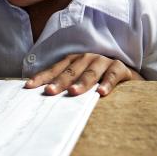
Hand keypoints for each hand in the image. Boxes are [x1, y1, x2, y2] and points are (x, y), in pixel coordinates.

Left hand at [24, 53, 143, 96]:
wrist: (128, 76)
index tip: (29, 87)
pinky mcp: (119, 67)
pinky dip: (107, 83)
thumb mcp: (80, 80)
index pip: (54, 69)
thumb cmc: (98, 80)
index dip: (42, 77)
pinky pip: (113, 75)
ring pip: (90, 72)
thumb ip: (65, 86)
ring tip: (73, 92)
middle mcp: (86, 58)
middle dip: (59, 81)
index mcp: (73, 61)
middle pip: (70, 71)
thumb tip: (44, 97)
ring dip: (82, 82)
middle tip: (50, 92)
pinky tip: (102, 93)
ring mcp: (103, 61)